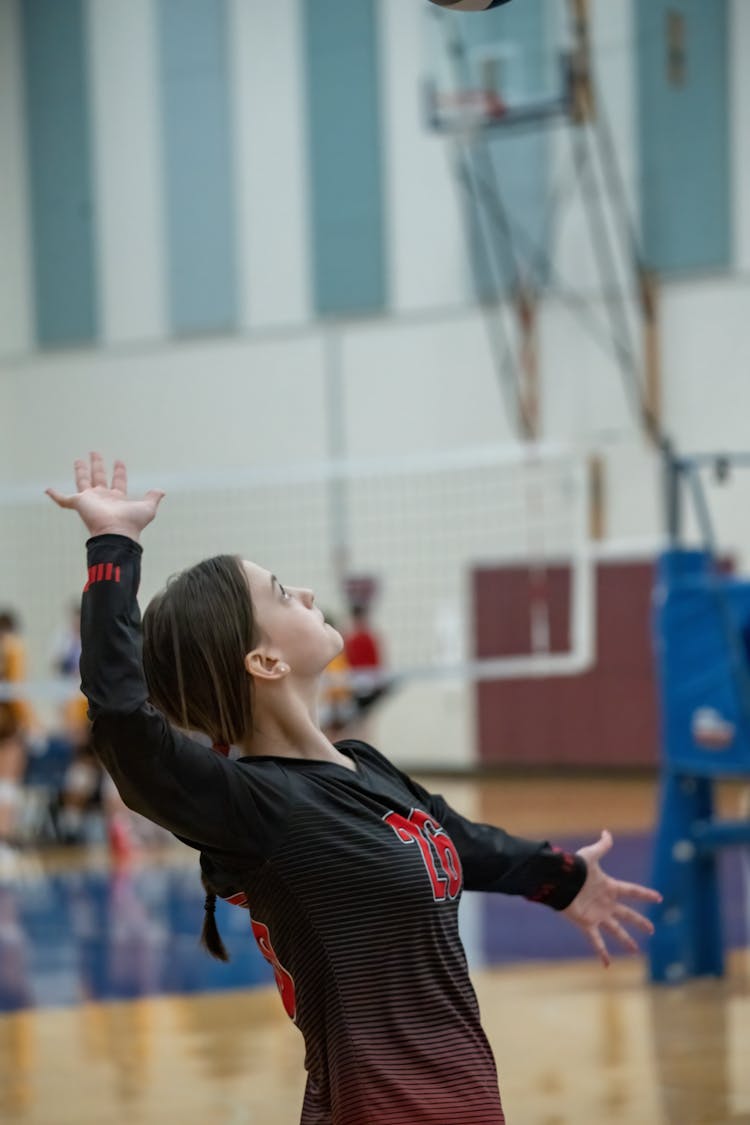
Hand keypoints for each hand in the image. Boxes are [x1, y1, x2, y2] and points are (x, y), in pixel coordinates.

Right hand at [46, 453, 164, 542]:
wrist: (116, 532)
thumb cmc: (132, 523)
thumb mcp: (148, 508)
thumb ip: (153, 498)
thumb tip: (161, 491)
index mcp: (117, 499)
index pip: (118, 482)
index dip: (119, 472)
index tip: (119, 462)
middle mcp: (103, 498)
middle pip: (98, 477)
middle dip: (97, 465)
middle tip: (95, 453)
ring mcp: (90, 500)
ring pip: (83, 481)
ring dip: (80, 471)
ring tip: (78, 460)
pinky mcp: (79, 502)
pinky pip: (63, 499)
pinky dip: (55, 495)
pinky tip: (47, 490)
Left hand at [563, 829, 661, 967]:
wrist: (559, 881)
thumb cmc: (575, 868)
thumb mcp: (591, 855)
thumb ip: (602, 846)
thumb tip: (606, 831)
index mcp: (609, 887)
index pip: (632, 891)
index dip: (645, 894)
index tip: (658, 898)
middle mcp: (606, 903)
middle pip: (627, 914)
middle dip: (639, 922)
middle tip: (651, 929)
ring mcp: (598, 915)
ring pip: (615, 930)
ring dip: (625, 940)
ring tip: (635, 950)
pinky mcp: (587, 924)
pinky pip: (596, 941)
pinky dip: (602, 953)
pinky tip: (607, 965)